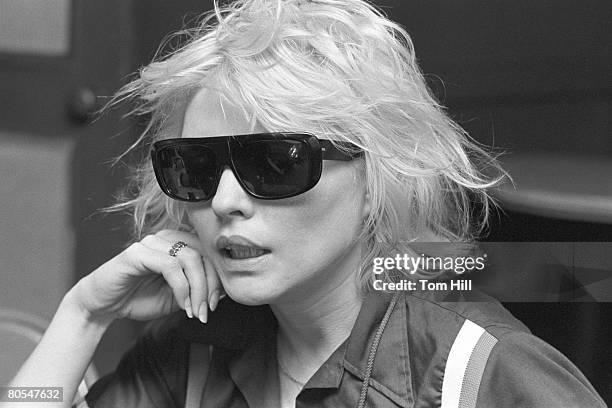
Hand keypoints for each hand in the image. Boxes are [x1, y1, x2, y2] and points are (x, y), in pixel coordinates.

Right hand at [69, 230, 221, 323]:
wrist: (104, 306)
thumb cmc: (139, 298)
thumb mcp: (178, 297)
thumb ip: (199, 291)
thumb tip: (226, 291)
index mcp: (179, 244)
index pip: (209, 254)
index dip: (217, 279)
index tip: (214, 305)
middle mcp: (167, 238)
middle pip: (203, 254)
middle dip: (210, 286)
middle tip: (206, 310)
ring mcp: (151, 243)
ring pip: (190, 258)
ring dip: (197, 289)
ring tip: (194, 310)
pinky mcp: (137, 252)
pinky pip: (170, 266)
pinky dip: (181, 288)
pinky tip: (181, 304)